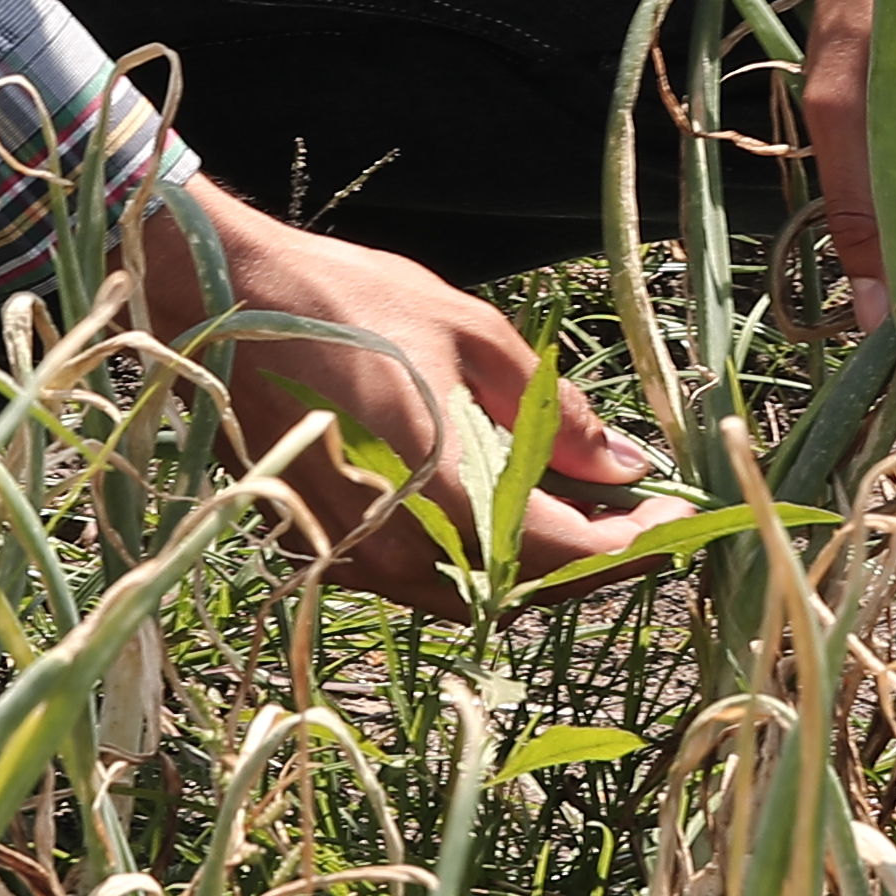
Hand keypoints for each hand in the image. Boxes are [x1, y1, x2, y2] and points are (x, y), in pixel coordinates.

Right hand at [136, 179, 655, 609]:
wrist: (217, 302)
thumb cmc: (346, 302)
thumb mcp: (470, 334)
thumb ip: (555, 415)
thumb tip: (626, 464)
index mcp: (442, 498)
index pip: (567, 556)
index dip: (635, 543)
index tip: (678, 514)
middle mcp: (395, 553)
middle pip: (523, 591)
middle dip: (592, 558)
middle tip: (640, 513)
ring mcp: (351, 561)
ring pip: (470, 592)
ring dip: (533, 562)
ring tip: (580, 506)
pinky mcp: (321, 551)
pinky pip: (419, 575)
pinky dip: (474, 554)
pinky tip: (500, 503)